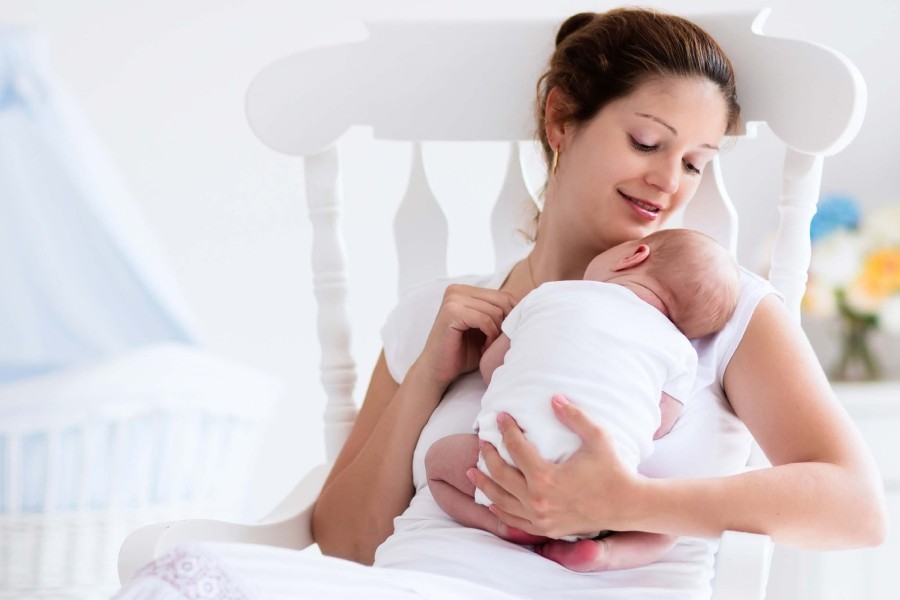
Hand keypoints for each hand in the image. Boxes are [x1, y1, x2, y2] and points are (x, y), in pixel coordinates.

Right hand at [415, 284, 516, 387]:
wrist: (437, 371)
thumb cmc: (462, 353)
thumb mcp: (485, 329)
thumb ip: (499, 315)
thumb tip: (529, 304)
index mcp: (464, 290)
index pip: (503, 295)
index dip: (511, 317)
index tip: (505, 336)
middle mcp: (456, 290)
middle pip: (501, 301)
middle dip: (505, 324)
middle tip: (497, 344)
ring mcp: (452, 299)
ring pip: (494, 311)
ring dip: (497, 333)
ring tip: (488, 347)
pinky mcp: (451, 312)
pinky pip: (484, 319)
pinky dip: (489, 335)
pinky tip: (484, 348)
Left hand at [469, 395, 641, 538]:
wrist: (627, 505)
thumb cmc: (613, 469)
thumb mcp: (597, 438)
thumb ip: (575, 416)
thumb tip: (554, 397)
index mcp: (546, 477)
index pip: (516, 448)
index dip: (506, 430)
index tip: (500, 417)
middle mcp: (538, 500)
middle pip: (501, 474)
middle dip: (488, 455)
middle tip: (482, 442)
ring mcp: (540, 518)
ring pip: (501, 500)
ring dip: (484, 484)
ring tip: (472, 471)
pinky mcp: (545, 529)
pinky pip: (514, 521)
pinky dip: (499, 511)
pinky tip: (491, 502)